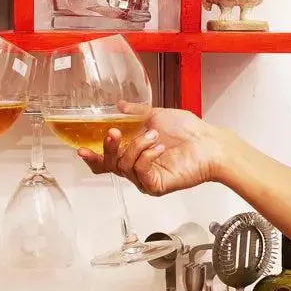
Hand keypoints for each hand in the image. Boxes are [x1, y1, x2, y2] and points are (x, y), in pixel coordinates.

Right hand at [78, 108, 233, 196]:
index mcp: (134, 152)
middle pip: (109, 165)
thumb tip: (119, 105)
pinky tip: (159, 148)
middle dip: (108, 148)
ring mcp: (145, 177)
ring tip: (153, 136)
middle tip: (113, 133)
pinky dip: (146, 156)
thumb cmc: (188, 130)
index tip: (81, 149)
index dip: (93, 157)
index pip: (107, 160)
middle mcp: (137, 167)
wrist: (208, 143)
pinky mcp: (155, 185)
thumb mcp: (155, 115)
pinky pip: (139, 172)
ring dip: (136, 146)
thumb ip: (135, 112)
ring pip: (124, 166)